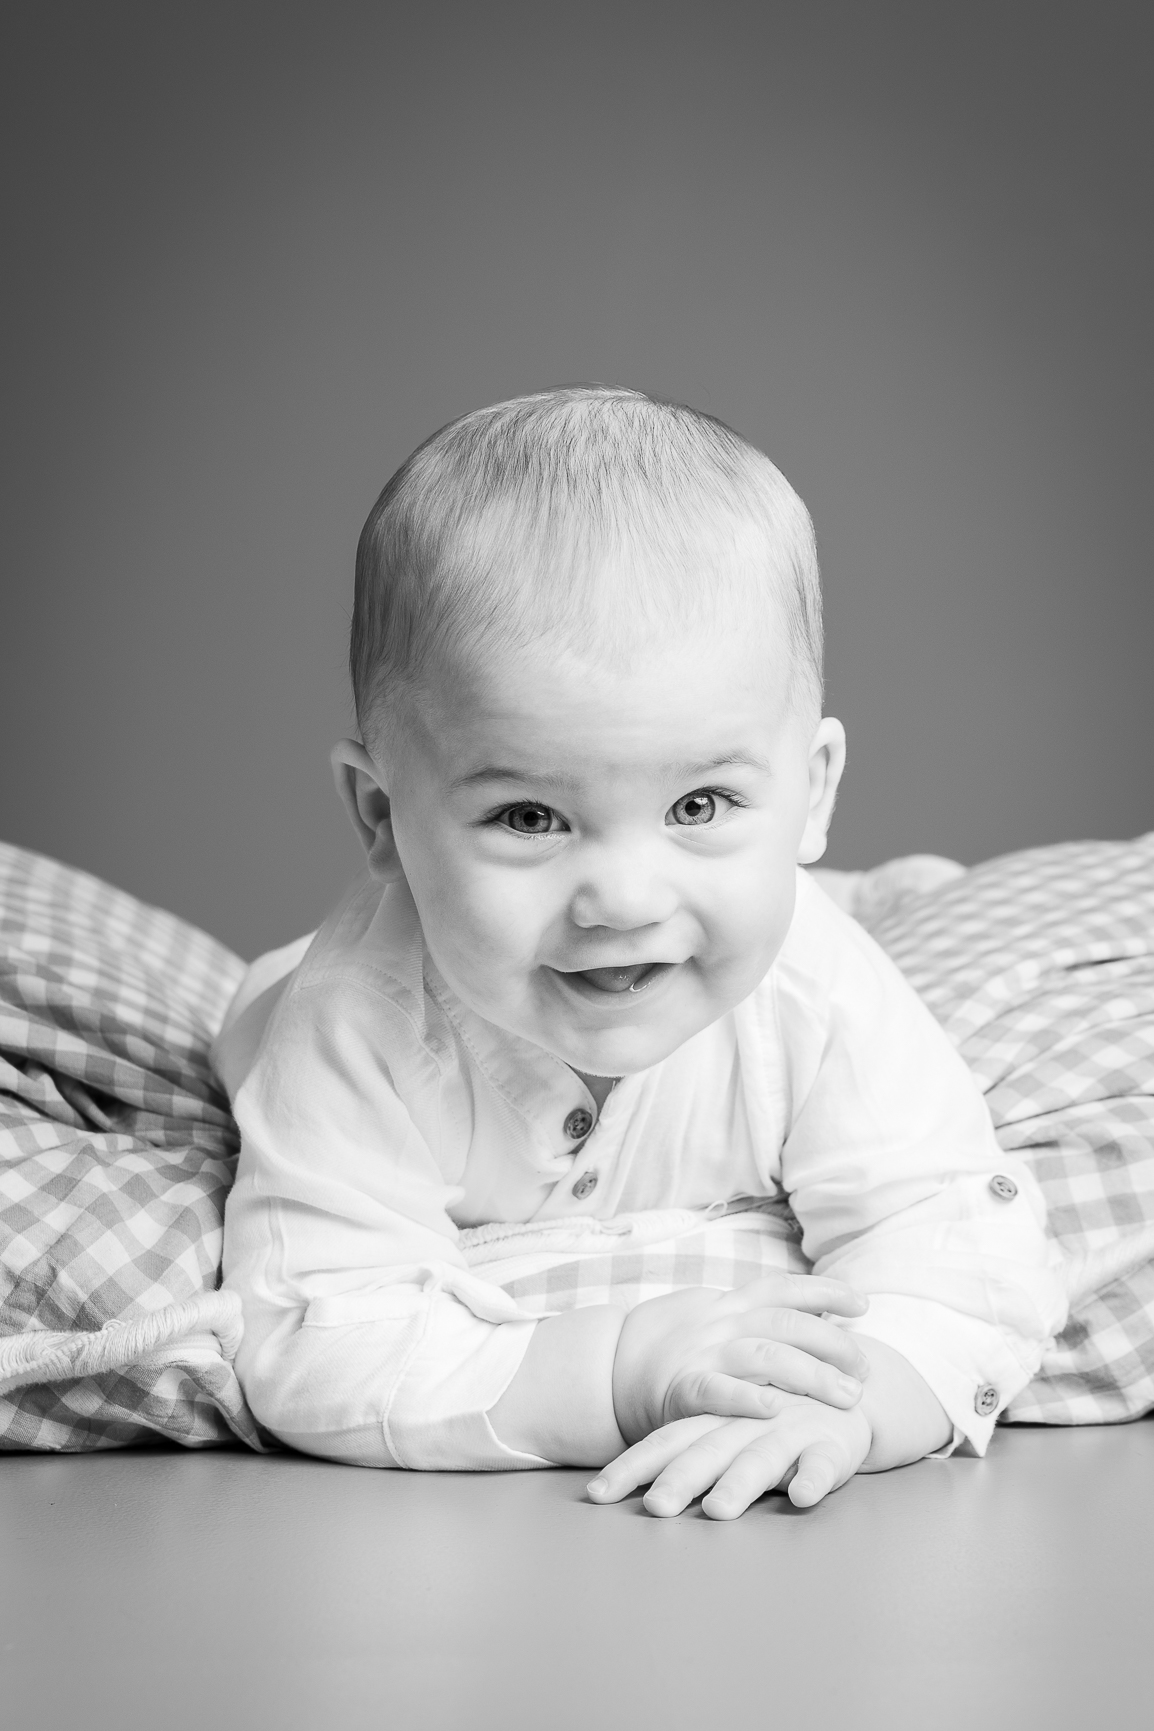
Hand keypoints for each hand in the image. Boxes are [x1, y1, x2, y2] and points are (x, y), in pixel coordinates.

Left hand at [588, 1396, 872, 1519]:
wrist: (846, 1391)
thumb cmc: (773, 1420)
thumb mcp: (729, 1430)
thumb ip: (690, 1453)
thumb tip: (635, 1490)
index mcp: (715, 1420)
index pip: (666, 1441)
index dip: (631, 1465)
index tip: (596, 1494)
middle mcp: (746, 1424)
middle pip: (706, 1450)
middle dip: (680, 1478)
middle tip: (654, 1507)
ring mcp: (789, 1432)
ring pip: (761, 1458)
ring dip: (740, 1483)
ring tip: (718, 1510)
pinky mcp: (831, 1445)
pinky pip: (822, 1463)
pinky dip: (813, 1478)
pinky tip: (803, 1496)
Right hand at [611, 1274, 869, 1444]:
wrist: (613, 1368)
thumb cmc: (682, 1350)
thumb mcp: (719, 1322)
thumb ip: (761, 1320)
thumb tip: (822, 1315)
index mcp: (731, 1305)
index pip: (784, 1287)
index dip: (825, 1291)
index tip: (863, 1304)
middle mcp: (721, 1324)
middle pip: (786, 1324)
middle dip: (833, 1344)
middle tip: (865, 1372)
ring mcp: (703, 1354)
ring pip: (765, 1356)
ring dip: (812, 1375)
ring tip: (847, 1396)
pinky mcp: (683, 1391)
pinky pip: (717, 1391)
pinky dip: (747, 1400)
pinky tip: (776, 1410)